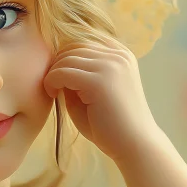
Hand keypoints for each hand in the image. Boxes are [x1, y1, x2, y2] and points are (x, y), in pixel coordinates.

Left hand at [43, 39, 162, 162]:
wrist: (135, 145)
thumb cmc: (111, 124)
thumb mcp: (93, 91)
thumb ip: (77, 74)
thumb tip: (54, 61)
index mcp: (120, 54)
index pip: (83, 41)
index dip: (66, 57)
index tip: (60, 78)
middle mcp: (118, 55)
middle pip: (72, 47)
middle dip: (57, 65)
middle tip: (53, 86)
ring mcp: (110, 65)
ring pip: (65, 58)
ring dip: (53, 74)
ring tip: (53, 92)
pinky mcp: (99, 80)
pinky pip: (62, 72)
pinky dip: (51, 81)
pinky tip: (52, 94)